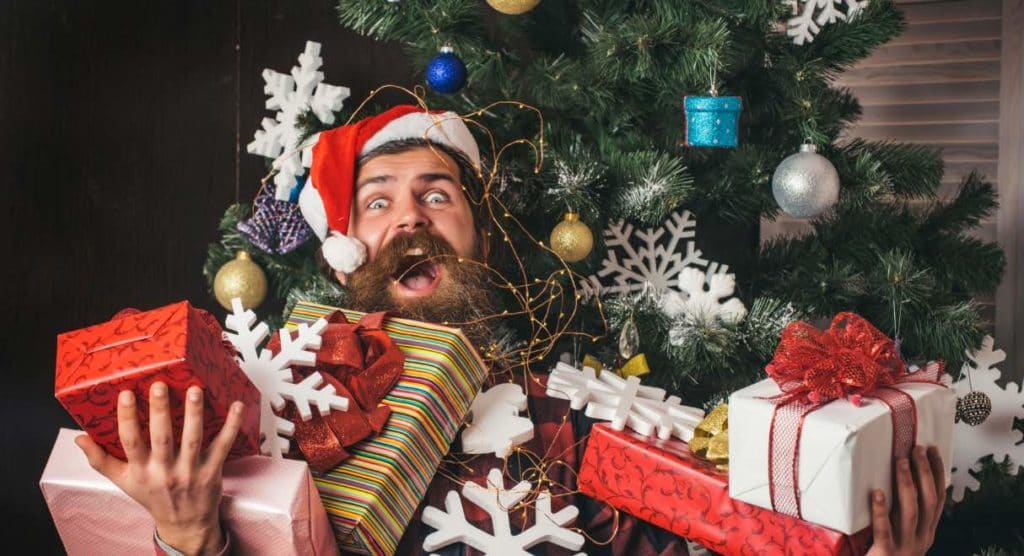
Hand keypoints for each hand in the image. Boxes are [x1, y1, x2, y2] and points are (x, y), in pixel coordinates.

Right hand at [75, 382, 244, 555]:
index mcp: (141, 471)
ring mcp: (191, 471)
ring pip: (193, 439)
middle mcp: (165, 471)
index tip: (126, 394)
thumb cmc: (153, 497)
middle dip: (160, 411)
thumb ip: (101, 460)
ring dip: (194, 414)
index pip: (130, 442)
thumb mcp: (124, 482)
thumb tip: (79, 437)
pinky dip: (231, 426)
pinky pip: (223, 445)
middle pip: (162, 438)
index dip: (127, 418)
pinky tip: (236, 406)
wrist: (185, 524)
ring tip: (194, 390)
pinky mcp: (212, 471)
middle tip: (159, 385)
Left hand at [867, 446, 945, 555]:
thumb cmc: (888, 554)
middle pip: (928, 501)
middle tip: (917, 449)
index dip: (938, 473)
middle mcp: (921, 538)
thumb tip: (901, 478)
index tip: (933, 451)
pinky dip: (881, 510)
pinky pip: (884, 530)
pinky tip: (877, 493)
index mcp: (927, 532)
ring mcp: (905, 546)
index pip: (938, 498)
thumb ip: (905, 512)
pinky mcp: (885, 553)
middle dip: (925, 472)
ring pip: (910, 512)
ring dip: (906, 484)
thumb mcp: (905, 533)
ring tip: (900, 462)